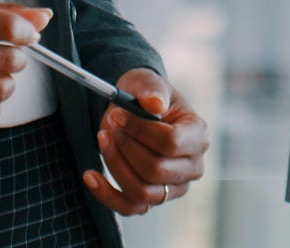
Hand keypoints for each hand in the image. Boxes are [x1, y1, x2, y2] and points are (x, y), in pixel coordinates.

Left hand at [83, 69, 210, 215]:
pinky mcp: (153, 199)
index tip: (117, 115)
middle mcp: (192, 166)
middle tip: (108, 126)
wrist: (138, 110)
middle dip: (125, 147)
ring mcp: (174, 187)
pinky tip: (91, 175)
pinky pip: (129, 208)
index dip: (139, 131)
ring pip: (141, 191)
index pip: (170, 143)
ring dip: (115, 165)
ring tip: (102, 140)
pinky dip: (106, 194)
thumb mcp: (148, 82)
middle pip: (155, 170)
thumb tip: (154, 104)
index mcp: (198, 135)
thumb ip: (152, 89)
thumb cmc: (146, 96)